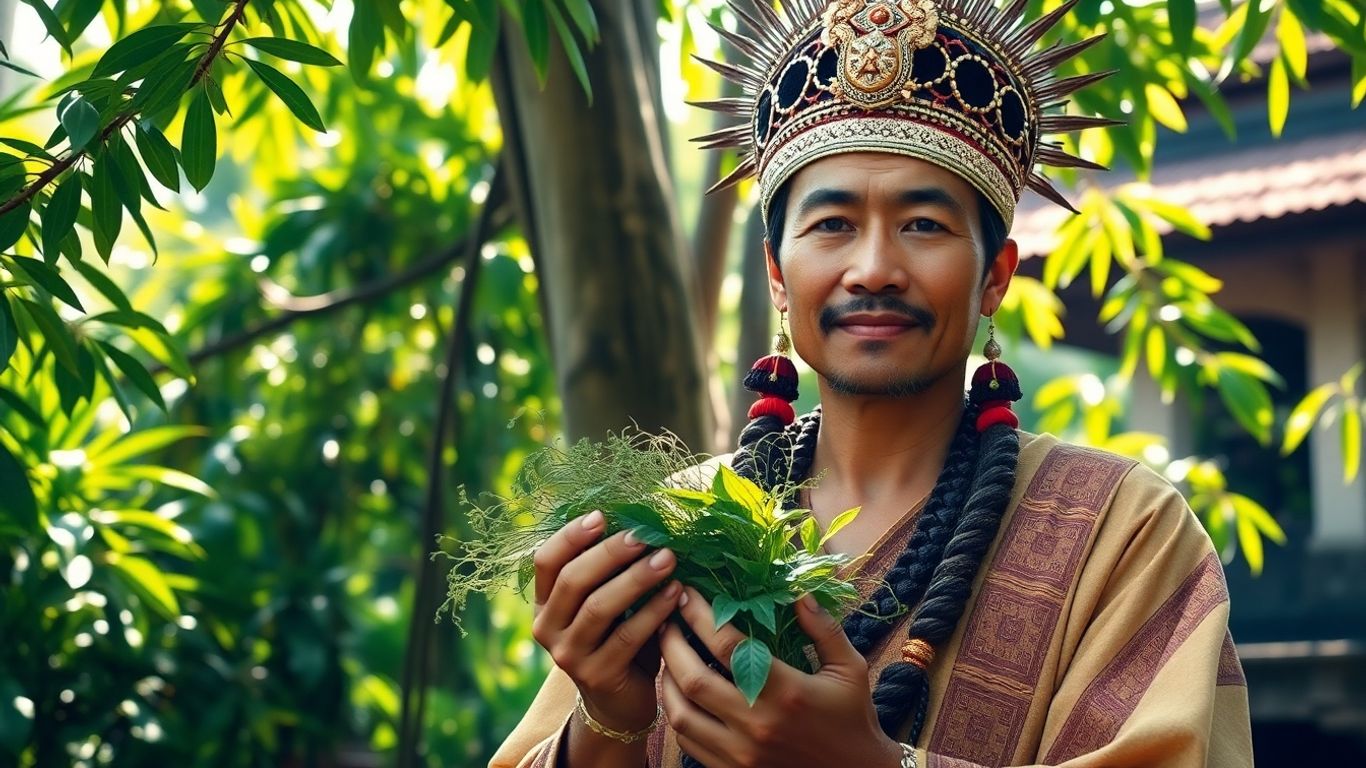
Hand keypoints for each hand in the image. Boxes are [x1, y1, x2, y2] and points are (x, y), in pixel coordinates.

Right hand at [531, 510, 681, 732]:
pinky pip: (627, 637)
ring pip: (599, 608)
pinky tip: (677, 593)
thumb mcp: (605, 602)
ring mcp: (569, 655)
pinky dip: (654, 611)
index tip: (602, 515)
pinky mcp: (597, 676)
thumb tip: (640, 520)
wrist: (620, 700)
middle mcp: (547, 628)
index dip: (570, 536)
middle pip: (573, 580)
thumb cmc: (617, 637)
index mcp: (544, 603)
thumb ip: (609, 571)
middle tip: (644, 535)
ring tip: (667, 558)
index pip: (545, 561)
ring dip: (636, 579)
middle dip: (610, 552)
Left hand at [659, 588, 902, 767]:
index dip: (699, 615)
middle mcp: (758, 724)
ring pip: (682, 715)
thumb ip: (824, 629)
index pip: (727, 646)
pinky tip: (680, 693)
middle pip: (693, 679)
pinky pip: (688, 743)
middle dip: (671, 644)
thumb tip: (797, 591)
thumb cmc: (853, 718)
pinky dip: (678, 714)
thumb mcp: (851, 669)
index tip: (685, 594)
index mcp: (787, 692)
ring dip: (668, 681)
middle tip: (664, 620)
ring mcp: (742, 754)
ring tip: (666, 655)